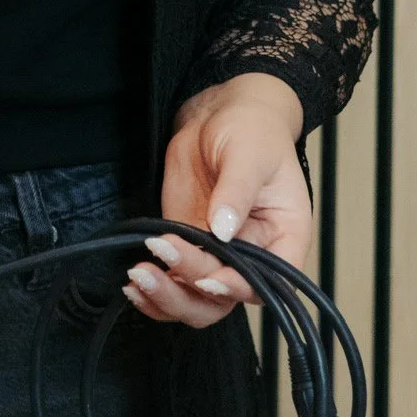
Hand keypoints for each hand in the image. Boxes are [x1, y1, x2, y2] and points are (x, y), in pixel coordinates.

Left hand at [122, 73, 309, 329]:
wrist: (219, 115)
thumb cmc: (251, 130)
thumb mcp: (249, 153)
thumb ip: (237, 190)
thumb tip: (223, 229)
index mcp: (283, 239)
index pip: (267, 282)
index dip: (237, 287)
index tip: (206, 278)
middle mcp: (254, 258)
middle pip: (225, 298)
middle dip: (190, 288)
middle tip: (160, 255)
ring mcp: (217, 256)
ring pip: (196, 301)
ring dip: (167, 297)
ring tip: (138, 276)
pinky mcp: (188, 247)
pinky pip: (174, 283)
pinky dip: (153, 291)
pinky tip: (132, 285)